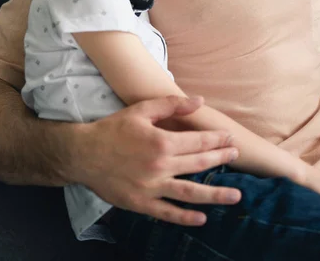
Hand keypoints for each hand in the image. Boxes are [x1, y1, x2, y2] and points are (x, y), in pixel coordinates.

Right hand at [70, 95, 240, 225]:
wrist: (83, 153)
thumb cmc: (113, 129)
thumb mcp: (141, 110)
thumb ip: (171, 105)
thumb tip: (199, 101)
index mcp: (161, 142)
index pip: (198, 141)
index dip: (216, 140)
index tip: (230, 139)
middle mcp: (160, 166)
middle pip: (199, 164)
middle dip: (220, 159)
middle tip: (236, 156)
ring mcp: (152, 187)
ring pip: (190, 193)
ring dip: (215, 194)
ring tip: (235, 195)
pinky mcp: (141, 203)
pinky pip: (167, 212)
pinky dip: (185, 217)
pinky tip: (202, 218)